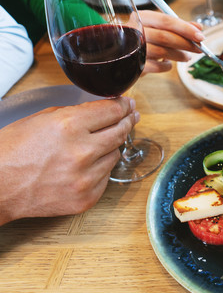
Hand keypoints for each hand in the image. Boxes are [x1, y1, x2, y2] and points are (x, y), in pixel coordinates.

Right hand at [0, 97, 138, 224]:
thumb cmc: (13, 151)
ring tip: (91, 145)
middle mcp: (82, 152)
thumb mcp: (43, 118)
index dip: (123, 105)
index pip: (112, 111)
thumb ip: (78, 113)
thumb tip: (107, 109)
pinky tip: (83, 166)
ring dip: (109, 147)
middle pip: (121, 131)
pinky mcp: (87, 197)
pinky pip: (106, 176)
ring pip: (115, 154)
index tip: (128, 104)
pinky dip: (99, 168)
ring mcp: (86, 178)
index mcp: (69, 126)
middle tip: (130, 117)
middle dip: (127, 121)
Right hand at [138, 10, 204, 72]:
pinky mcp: (133, 64)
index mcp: (142, 17)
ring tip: (186, 57)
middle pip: (165, 36)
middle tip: (198, 49)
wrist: (121, 55)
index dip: (186, 28)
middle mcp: (135, 31)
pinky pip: (156, 66)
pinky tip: (169, 64)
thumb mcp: (158, 28)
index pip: (166, 20)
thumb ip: (178, 27)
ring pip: (162, 51)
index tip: (200, 36)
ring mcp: (132, 48)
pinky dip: (167, 66)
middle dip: (186, 43)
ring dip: (179, 55)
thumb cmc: (143, 39)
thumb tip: (199, 28)